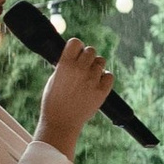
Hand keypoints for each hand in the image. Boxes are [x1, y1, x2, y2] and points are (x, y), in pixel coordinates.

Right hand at [36, 36, 116, 156]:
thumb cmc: (53, 101)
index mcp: (65, 64)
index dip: (77, 47)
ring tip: (89, 77)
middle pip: (91, 50)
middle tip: (82, 67)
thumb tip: (75, 55)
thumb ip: (65, 65)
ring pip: (101, 62)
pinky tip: (97, 83)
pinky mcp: (102, 91)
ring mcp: (92, 80)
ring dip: (96, 67)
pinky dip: (105, 78)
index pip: (76, 42)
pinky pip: (109, 76)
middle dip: (87, 57)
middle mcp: (80, 70)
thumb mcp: (54, 78)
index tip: (76, 53)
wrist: (61, 121)